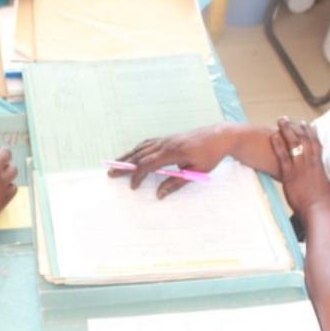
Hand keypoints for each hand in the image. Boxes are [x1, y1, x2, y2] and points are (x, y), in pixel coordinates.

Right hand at [110, 124, 231, 198]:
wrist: (219, 136)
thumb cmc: (210, 155)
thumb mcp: (196, 171)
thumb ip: (176, 183)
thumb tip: (159, 195)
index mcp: (172, 152)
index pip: (148, 164)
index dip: (137, 176)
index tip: (132, 187)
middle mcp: (165, 143)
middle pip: (139, 155)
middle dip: (124, 165)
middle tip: (110, 174)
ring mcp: (165, 139)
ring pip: (141, 148)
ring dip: (127, 156)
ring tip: (115, 164)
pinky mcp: (167, 138)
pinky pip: (147, 144)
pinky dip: (137, 150)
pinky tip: (132, 155)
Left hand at [271, 118, 329, 215]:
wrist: (319, 210)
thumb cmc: (321, 204)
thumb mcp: (322, 188)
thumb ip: (317, 180)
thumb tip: (317, 181)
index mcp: (319, 166)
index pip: (316, 144)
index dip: (312, 133)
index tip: (308, 124)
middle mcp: (310, 163)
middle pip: (305, 140)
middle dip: (298, 127)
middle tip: (292, 118)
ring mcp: (300, 167)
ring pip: (294, 144)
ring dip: (287, 130)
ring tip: (281, 120)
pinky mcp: (290, 174)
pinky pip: (283, 156)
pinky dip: (278, 144)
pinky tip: (273, 136)